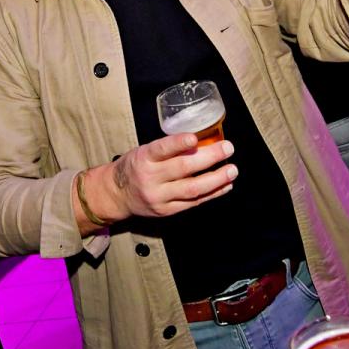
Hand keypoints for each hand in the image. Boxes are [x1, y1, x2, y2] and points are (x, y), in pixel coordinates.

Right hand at [103, 134, 236, 219]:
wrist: (116, 194)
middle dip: (209, 157)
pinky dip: (212, 193)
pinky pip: (193, 203)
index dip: (179, 143)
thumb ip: (169, 148)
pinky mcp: (166, 211)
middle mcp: (151, 178)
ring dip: (216, 179)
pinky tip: (225, 185)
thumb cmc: (136, 166)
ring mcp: (159, 197)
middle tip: (228, 148)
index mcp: (144, 158)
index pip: (162, 149)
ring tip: (232, 170)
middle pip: (183, 168)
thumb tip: (202, 140)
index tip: (195, 137)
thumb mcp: (145, 151)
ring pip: (192, 189)